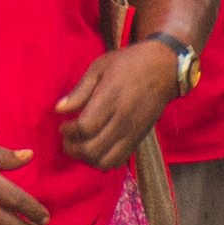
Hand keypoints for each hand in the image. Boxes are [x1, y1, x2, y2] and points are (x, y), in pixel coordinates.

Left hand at [54, 40, 177, 166]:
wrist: (164, 68)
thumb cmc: (129, 63)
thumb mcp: (100, 67)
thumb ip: (79, 90)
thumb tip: (59, 109)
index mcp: (111, 99)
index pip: (84, 128)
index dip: (68, 131)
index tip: (63, 124)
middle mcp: (122, 120)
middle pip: (92, 149)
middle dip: (73, 148)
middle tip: (67, 137)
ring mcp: (132, 132)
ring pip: (105, 161)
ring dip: (87, 158)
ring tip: (80, 145)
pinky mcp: (139, 138)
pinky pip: (119, 161)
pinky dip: (103, 161)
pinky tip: (96, 148)